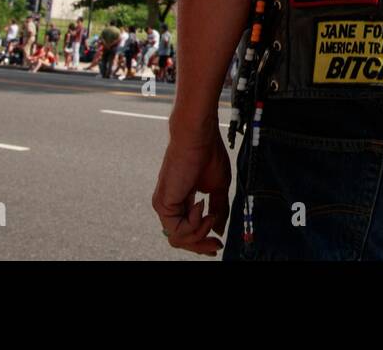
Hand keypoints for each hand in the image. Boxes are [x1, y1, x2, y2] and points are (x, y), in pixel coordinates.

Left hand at [152, 125, 231, 256]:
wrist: (198, 136)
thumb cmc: (208, 154)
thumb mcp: (218, 187)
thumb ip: (218, 209)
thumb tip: (219, 229)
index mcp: (181, 201)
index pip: (186, 230)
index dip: (201, 241)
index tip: (218, 244)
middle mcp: (169, 205)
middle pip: (180, 239)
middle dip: (201, 246)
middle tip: (217, 245)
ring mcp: (164, 206)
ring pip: (177, 238)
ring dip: (199, 233)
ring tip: (211, 216)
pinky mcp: (163, 204)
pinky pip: (178, 230)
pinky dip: (194, 224)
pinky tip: (202, 206)